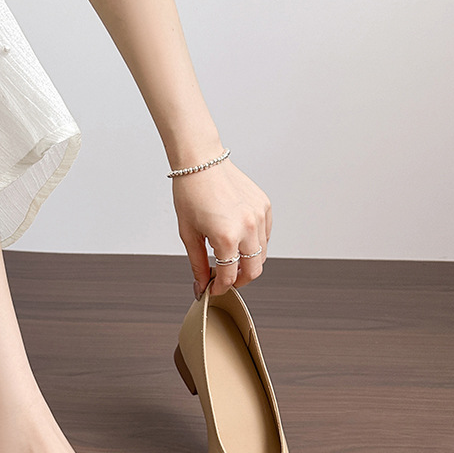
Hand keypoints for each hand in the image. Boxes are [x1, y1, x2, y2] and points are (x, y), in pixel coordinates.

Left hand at [172, 158, 271, 297]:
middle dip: (238, 281)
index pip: (229, 277)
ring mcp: (260, 216)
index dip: (219, 288)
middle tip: (224, 280)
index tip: (212, 290)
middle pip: (253, 271)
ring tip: (229, 259)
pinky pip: (266, 235)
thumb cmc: (190, 193)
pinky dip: (255, 244)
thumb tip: (202, 284)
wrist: (201, 162)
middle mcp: (248, 227)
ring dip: (247, 263)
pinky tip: (238, 240)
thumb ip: (198, 263)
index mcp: (226, 236)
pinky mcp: (265, 207)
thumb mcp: (188, 234)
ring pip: (262, 255)